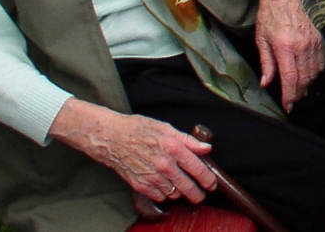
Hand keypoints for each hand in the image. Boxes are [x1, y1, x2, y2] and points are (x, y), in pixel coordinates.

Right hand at [48, 99, 216, 202]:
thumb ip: (188, 140)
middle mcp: (164, 164)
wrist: (112, 138)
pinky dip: (164, 193)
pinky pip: (160, 196)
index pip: (198, 168)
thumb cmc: (138, 129)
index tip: (211, 183)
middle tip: (201, 194)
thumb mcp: (166, 128)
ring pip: (175, 194)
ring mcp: (152, 177)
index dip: (208, 179)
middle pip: (188, 187)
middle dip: (198, 194)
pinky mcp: (141, 186)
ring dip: (180, 192)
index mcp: (173, 147)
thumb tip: (206, 149)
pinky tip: (164, 185)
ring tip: (180, 185)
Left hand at [252, 0, 324, 109]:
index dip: (289, 95)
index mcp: (285, 46)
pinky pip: (319, 63)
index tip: (288, 106)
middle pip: (303, 78)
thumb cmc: (269, 18)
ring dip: (305, 84)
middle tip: (291, 100)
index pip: (290, 78)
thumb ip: (266, 63)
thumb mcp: (261, 40)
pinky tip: (305, 74)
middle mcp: (301, 45)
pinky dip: (313, 73)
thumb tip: (266, 83)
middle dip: (297, 93)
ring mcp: (312, 43)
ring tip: (297, 89)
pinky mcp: (318, 40)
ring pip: (313, 73)